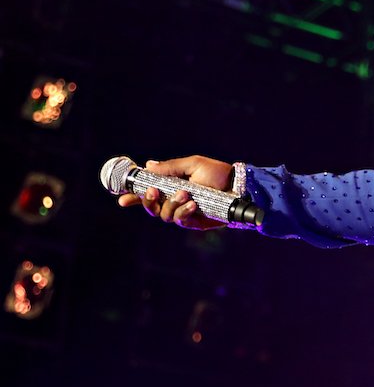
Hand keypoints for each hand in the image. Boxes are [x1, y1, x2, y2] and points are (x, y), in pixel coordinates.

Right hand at [116, 155, 233, 230]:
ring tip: (185, 194)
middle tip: (154, 191)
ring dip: (170, 204)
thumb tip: (148, 164)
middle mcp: (173, 200)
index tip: (122, 198)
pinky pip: (180, 220)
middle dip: (148, 200)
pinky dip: (183, 212)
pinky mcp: (193, 222)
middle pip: (150, 207)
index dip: (132, 197)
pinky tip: (192, 205)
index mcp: (170, 186)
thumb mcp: (193, 164)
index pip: (146, 193)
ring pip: (163, 215)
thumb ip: (171, 167)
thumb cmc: (217, 173)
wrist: (238, 186)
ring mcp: (182, 212)